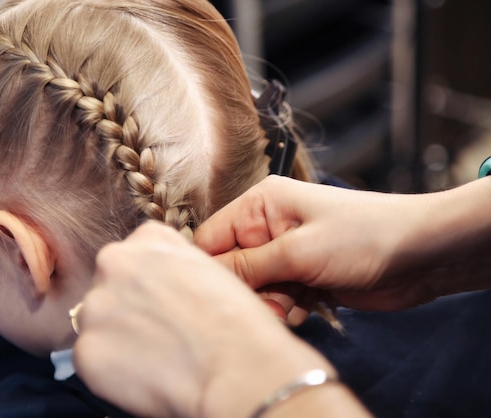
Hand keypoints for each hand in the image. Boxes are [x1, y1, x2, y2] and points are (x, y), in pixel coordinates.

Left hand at [73, 222, 334, 417]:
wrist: (237, 367)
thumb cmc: (237, 322)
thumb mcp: (210, 267)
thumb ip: (174, 264)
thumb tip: (159, 285)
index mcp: (147, 238)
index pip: (133, 258)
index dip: (149, 288)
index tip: (164, 307)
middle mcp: (113, 262)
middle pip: (109, 289)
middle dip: (126, 310)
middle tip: (158, 336)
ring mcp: (95, 306)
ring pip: (98, 324)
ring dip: (116, 340)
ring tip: (156, 359)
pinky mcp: (85, 350)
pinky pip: (92, 360)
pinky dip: (111, 373)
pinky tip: (145, 377)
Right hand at [194, 175, 456, 314]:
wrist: (424, 255)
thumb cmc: (364, 238)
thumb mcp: (298, 251)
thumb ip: (248, 266)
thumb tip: (205, 278)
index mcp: (261, 205)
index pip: (211, 239)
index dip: (211, 269)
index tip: (219, 296)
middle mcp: (268, 227)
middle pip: (232, 267)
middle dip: (248, 291)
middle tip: (271, 302)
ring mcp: (287, 253)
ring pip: (255, 288)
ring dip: (271, 303)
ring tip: (295, 304)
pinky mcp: (303, 276)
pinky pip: (277, 298)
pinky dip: (288, 308)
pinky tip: (308, 306)